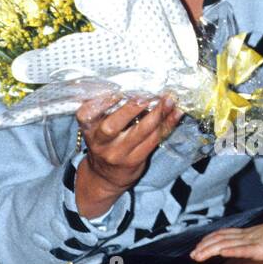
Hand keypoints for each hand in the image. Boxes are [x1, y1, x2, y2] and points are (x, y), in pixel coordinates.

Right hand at [75, 92, 181, 213]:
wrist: (106, 176)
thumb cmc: (105, 142)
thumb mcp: (97, 127)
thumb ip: (108, 109)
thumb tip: (137, 87)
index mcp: (88, 128)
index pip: (86, 114)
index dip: (101, 103)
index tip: (117, 92)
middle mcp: (99, 142)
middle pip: (112, 126)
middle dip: (131, 109)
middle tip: (147, 96)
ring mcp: (117, 153)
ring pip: (139, 132)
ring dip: (157, 114)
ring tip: (169, 101)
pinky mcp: (134, 160)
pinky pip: (153, 140)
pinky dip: (166, 125)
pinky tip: (176, 114)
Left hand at [190, 218, 262, 262]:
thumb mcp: (262, 239)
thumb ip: (251, 244)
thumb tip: (245, 248)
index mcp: (245, 234)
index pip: (222, 235)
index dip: (208, 240)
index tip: (198, 247)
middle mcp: (244, 236)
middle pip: (219, 240)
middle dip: (204, 247)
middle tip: (193, 254)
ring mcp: (250, 242)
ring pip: (225, 244)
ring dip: (210, 250)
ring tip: (199, 256)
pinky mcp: (258, 248)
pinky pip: (242, 249)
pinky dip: (230, 251)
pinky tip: (221, 253)